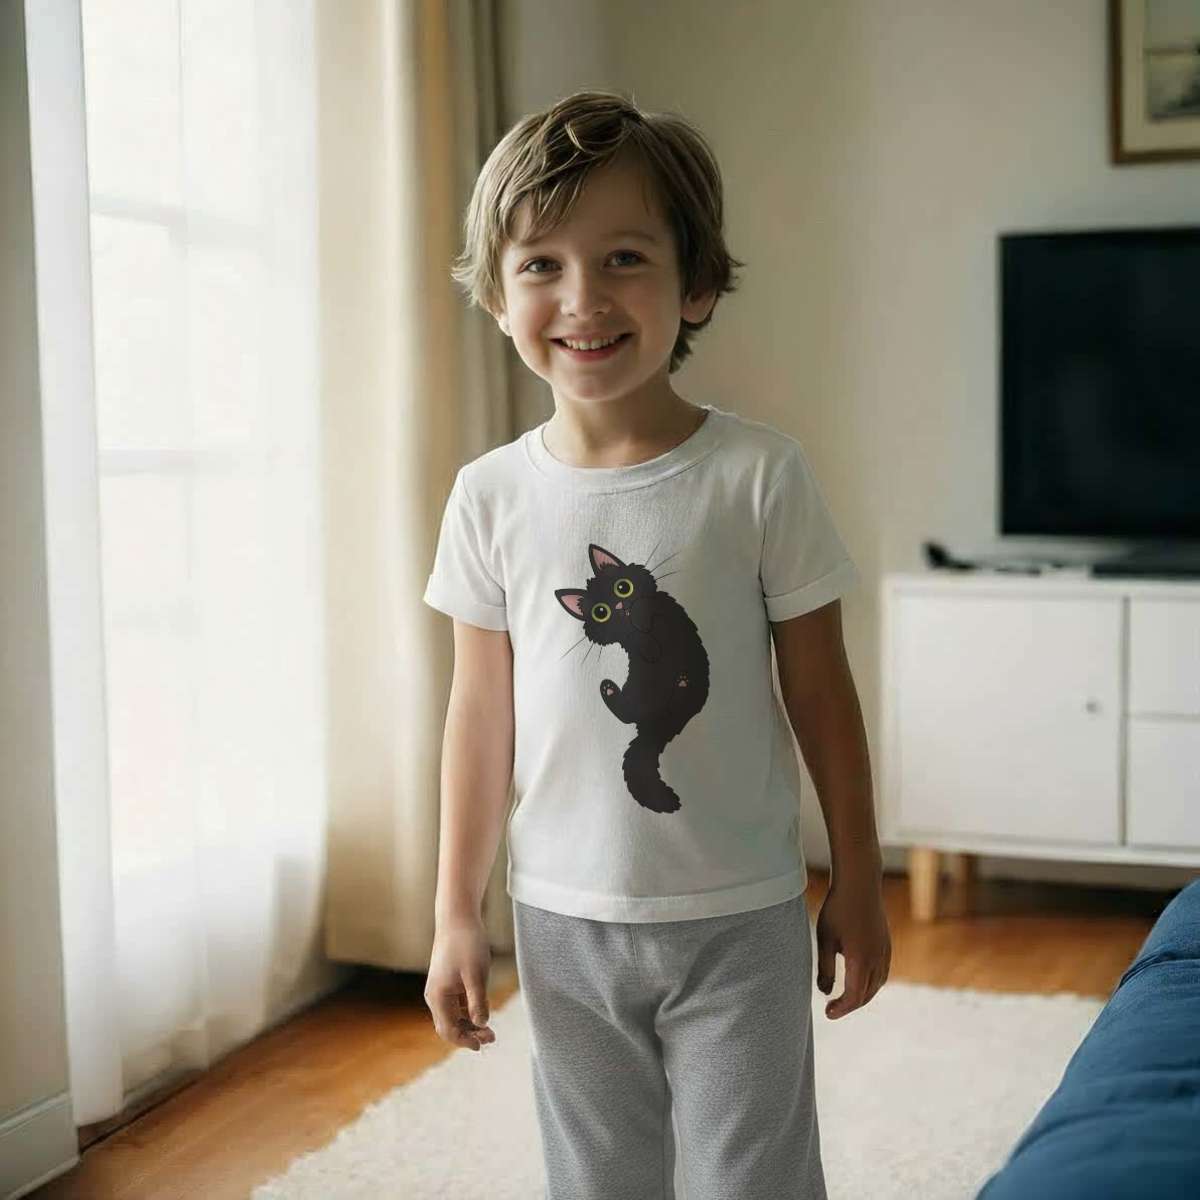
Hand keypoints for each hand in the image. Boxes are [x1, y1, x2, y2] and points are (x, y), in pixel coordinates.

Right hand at [424, 915, 495, 1051]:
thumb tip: (481, 1024)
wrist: (457, 917)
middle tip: (492, 1037)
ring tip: (490, 1028)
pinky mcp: (448, 980)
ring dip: (469, 1024)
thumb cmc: (466, 944)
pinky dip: (468, 1011)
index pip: (448, 1030)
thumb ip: (477, 1001)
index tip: (484, 1044)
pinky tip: (483, 1008)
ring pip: (453, 1015)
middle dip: (468, 1034)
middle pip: (449, 1026)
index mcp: (438, 997)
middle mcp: (435, 995)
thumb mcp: (476, 975)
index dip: (465, 1041)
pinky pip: (456, 1004)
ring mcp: (441, 987)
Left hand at [815, 876, 890, 1019]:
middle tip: (833, 1008)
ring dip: (862, 995)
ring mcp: (885, 951)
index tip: (828, 1013)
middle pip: (867, 994)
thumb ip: (824, 967)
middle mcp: (877, 959)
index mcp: (860, 960)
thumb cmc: (838, 908)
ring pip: (877, 985)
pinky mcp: (887, 944)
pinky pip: (882, 972)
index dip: (841, 1008)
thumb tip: (825, 992)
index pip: (854, 996)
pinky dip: (871, 983)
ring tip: (845, 997)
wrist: (859, 883)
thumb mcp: (825, 938)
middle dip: (850, 1005)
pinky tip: (859, 980)